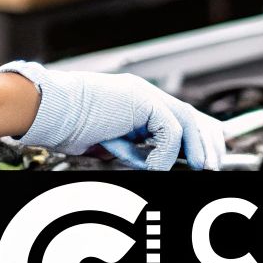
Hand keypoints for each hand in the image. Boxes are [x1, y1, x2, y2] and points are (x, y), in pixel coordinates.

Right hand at [0, 61, 225, 169]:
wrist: (47, 110)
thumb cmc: (67, 127)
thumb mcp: (110, 142)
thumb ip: (135, 148)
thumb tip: (155, 165)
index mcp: (137, 103)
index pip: (179, 116)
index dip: (201, 133)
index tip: (215, 149)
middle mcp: (144, 95)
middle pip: (190, 115)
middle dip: (208, 141)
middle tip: (216, 164)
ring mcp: (143, 95)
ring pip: (186, 120)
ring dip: (198, 147)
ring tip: (204, 167)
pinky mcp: (140, 100)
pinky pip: (168, 130)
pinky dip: (165, 153)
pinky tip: (153, 166)